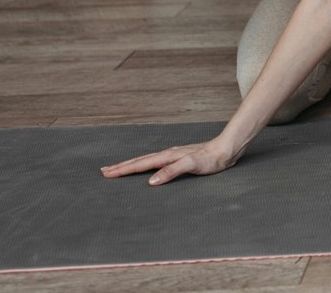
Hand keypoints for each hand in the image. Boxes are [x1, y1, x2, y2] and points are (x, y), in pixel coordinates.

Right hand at [101, 139, 240, 185]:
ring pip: (146, 160)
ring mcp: (173, 155)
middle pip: (139, 160)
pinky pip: (156, 162)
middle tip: (104, 170)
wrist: (226, 149)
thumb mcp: (191, 165)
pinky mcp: (179, 158)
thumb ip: (171, 171)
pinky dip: (145, 165)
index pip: (140, 164)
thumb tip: (151, 181)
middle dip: (121, 166)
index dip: (123, 170)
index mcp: (167, 156)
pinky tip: (147, 167)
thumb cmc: (211, 159)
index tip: (107, 173)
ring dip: (131, 164)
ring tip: (119, 168)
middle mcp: (167, 154)